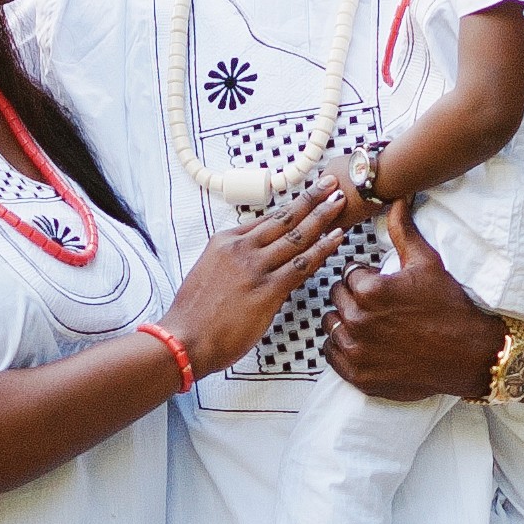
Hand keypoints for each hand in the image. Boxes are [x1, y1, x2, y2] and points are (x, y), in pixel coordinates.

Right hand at [159, 181, 354, 376]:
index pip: (266, 220)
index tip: (309, 194)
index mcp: (224, 242)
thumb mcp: (208, 274)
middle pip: (284, 219)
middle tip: (331, 183)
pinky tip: (336, 238)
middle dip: (311, 199)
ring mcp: (254, 268)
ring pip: (296, 236)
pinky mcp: (267, 291)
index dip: (291, 206)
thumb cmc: (193, 315)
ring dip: (321, 217)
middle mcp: (240, 249)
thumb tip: (255, 264)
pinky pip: (301, 265)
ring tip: (340, 201)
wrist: (183, 340)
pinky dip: (321, 250)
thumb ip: (233, 263)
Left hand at [329, 211, 505, 401]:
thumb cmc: (449, 306)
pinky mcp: (358, 376)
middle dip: (353, 297)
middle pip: (337, 299)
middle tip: (378, 304)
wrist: (469, 355)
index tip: (381, 284)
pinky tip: (364, 342)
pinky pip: (331, 356)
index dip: (365, 277)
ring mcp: (357, 352)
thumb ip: (403, 231)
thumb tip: (396, 197)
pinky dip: (342, 348)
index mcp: (370, 290)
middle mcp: (358, 321)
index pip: (349, 274)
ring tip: (370, 322)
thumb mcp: (427, 263)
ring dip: (344, 321)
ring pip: (330, 325)